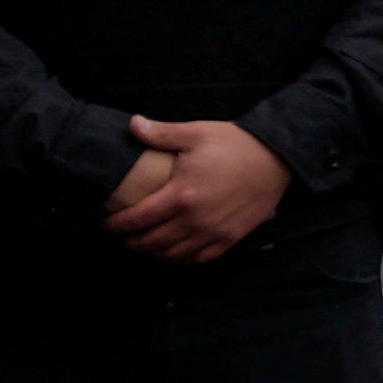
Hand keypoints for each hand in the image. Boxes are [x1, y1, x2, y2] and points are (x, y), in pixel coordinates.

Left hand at [104, 113, 287, 260]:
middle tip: (121, 235)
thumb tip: (132, 124)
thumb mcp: (195, 133)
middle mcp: (194, 220)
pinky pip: (198, 259)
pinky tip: (174, 251)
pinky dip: (180, 258)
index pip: (137, 219)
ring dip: (153, 252)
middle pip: (151, 242)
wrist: (276, 158)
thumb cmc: (235, 144)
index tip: (106, 223)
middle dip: (130, 241)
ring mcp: (212, 232)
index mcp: (181, 195)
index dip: (116, 225)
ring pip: (172, 254)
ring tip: (144, 243)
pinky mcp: (229, 238)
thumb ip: (161, 133)